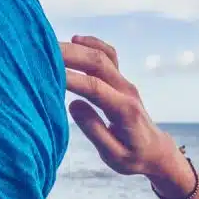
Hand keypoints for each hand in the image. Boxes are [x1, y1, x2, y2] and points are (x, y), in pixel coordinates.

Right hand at [61, 35, 183, 179]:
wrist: (156, 151)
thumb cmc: (133, 157)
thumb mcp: (113, 155)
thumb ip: (94, 130)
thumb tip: (73, 104)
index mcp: (124, 110)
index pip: (94, 88)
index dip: (71, 78)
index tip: (47, 73)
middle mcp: (126, 91)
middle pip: (98, 64)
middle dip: (70, 55)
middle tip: (42, 52)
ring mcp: (125, 83)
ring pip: (102, 56)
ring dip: (78, 47)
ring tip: (52, 44)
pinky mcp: (122, 80)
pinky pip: (109, 55)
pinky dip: (93, 44)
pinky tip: (76, 40)